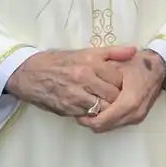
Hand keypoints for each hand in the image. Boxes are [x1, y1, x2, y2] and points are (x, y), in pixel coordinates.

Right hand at [5, 46, 136, 116]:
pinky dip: (91, 114)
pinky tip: (89, 108)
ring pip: (102, 108)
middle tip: (111, 96)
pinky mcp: (66, 108)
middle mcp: (84, 78)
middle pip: (113, 95)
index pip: (118, 79)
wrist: (30, 73)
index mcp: (91, 63)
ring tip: (102, 103)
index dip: (120, 84)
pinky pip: (87, 115)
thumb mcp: (87, 52)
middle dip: (115, 98)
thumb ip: (113, 52)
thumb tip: (134, 51)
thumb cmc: (62, 62)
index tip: (117, 85)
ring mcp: (75, 95)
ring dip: (104, 108)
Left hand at [78, 49, 165, 132]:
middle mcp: (134, 114)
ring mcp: (137, 117)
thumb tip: (84, 90)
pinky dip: (107, 119)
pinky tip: (103, 107)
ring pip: (109, 127)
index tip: (77, 107)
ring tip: (90, 107)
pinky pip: (117, 123)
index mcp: (128, 102)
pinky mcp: (138, 117)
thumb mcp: (117, 66)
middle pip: (103, 127)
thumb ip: (101, 79)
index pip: (100, 121)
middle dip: (90, 120)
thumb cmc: (138, 63)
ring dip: (98, 120)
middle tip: (81, 108)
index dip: (85, 117)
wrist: (160, 66)